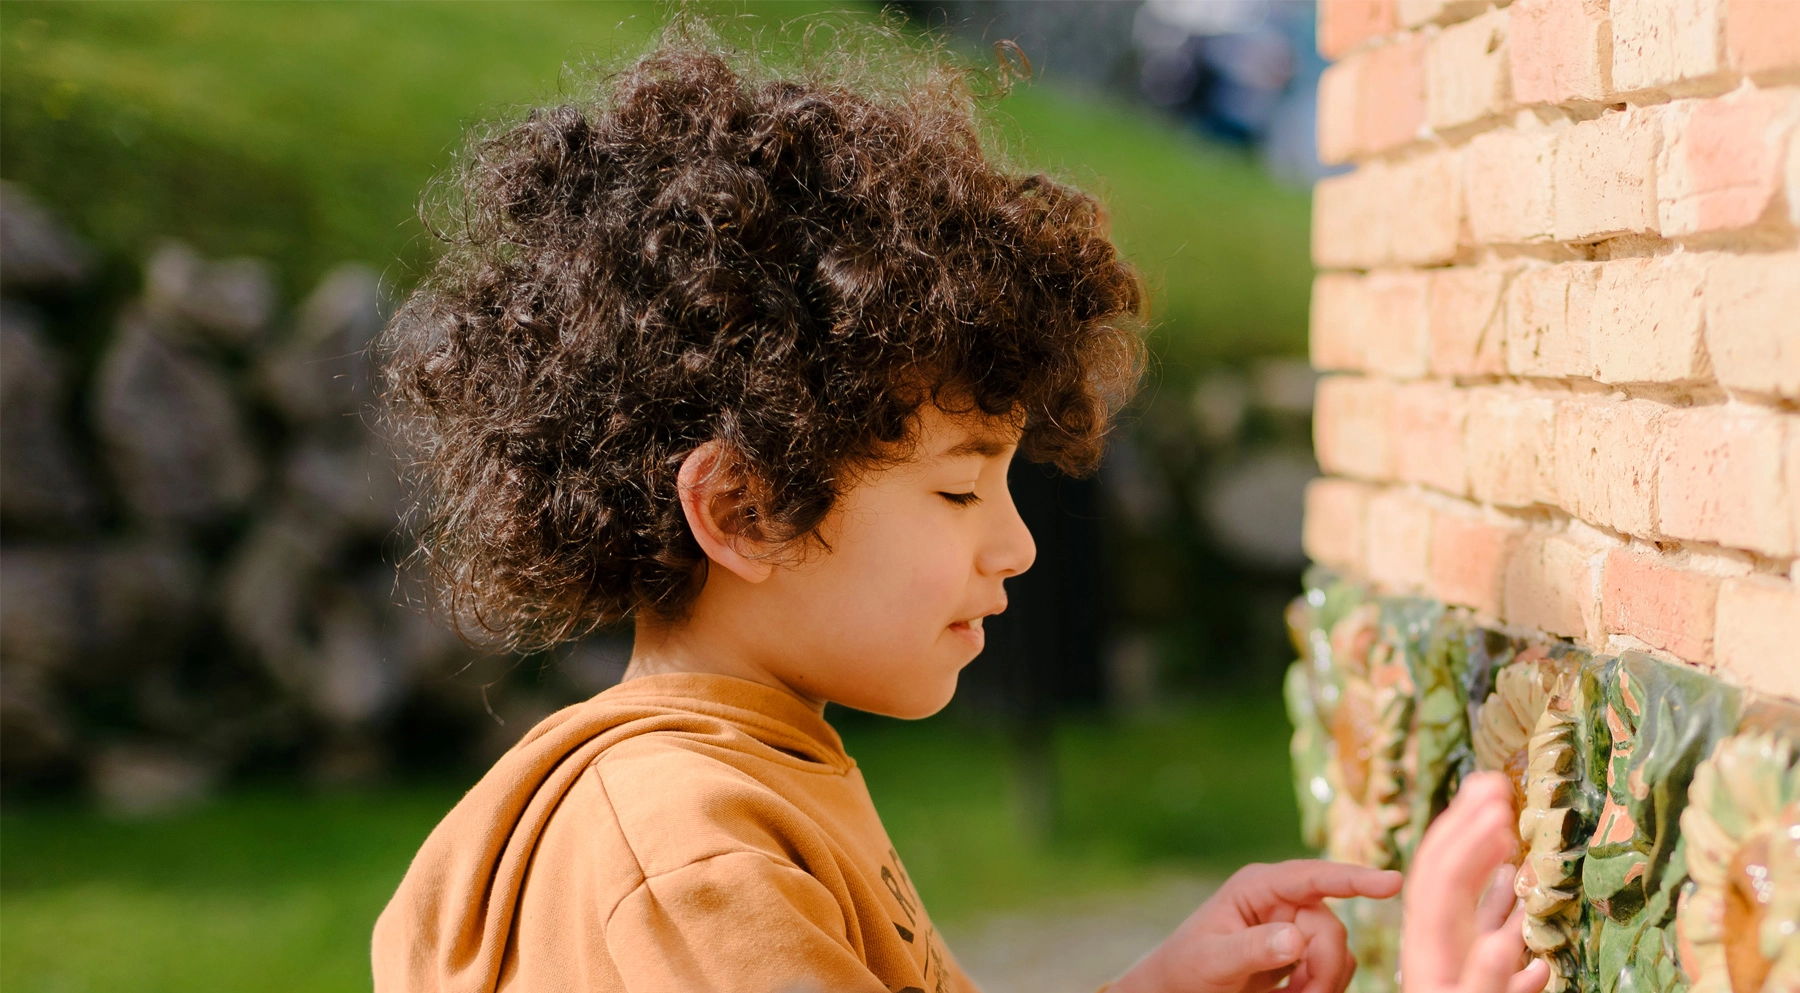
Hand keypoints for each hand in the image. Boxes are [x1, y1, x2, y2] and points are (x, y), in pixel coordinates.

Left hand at [1112, 860, 1402, 992]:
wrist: (1179, 989)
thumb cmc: (1187, 969)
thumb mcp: (1213, 960)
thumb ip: (1252, 949)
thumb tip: (1296, 939)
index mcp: (1258, 887)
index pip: (1314, 878)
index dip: (1355, 879)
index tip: (1394, 883)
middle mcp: (1281, 900)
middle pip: (1331, 928)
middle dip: (1323, 967)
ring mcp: (1293, 924)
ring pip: (1338, 950)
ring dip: (1323, 980)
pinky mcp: (1301, 950)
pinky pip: (1334, 966)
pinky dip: (1322, 986)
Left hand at [1401, 772, 1549, 992]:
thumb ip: (1486, 980)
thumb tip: (1515, 939)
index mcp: (1430, 956)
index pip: (1441, 885)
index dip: (1466, 844)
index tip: (1495, 808)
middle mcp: (1437, 952)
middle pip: (1444, 878)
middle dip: (1464, 830)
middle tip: (1491, 784)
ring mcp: (1453, 962)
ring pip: (1466, 901)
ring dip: (1482, 857)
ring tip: (1501, 812)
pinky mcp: (1472, 977)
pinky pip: (1484, 937)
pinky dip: (1501, 906)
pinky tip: (1519, 885)